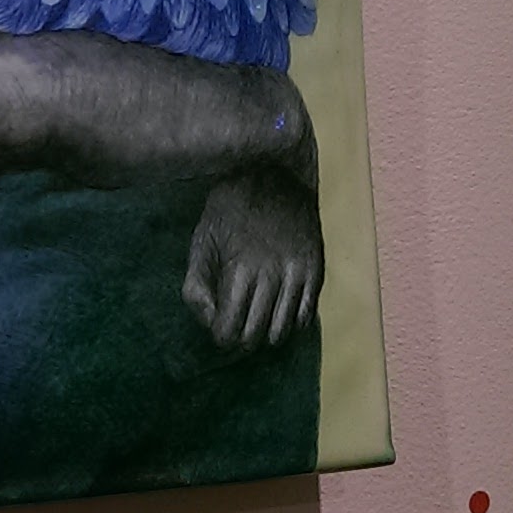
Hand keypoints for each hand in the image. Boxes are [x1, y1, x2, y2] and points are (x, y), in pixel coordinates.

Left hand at [182, 166, 323, 350]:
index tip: (217, 327)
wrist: (275, 173)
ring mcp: (299, 275)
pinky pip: (305, 317)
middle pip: (255, 337)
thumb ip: (196, 286)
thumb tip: (209, 321)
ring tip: (254, 320)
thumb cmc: (229, 208)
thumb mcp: (201, 241)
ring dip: (265, 334)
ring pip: (282, 333)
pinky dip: (289, 323)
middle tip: (233, 327)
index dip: (220, 336)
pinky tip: (276, 311)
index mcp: (240, 270)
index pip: (230, 331)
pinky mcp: (316, 271)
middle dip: (240, 339)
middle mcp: (273, 277)